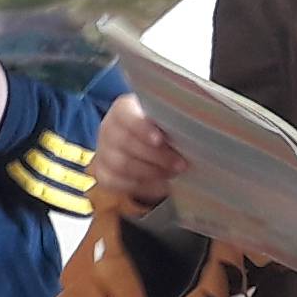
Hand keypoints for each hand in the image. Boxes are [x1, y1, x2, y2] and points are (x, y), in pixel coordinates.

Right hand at [94, 96, 184, 210]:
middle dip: (156, 156)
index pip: (125, 115)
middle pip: (126, 143)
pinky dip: (142, 186)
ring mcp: (103, 152)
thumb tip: (194, 126)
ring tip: (173, 173)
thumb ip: (172, 120)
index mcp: (123, 110)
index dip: (141, 128)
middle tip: (180, 163)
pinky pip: (119, 183)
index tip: (160, 139)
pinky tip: (160, 184)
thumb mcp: (165, 118)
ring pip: (123, 166)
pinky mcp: (103, 174)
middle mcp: (108, 129)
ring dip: (152, 172)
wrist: (141, 144)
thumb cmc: (159, 128)